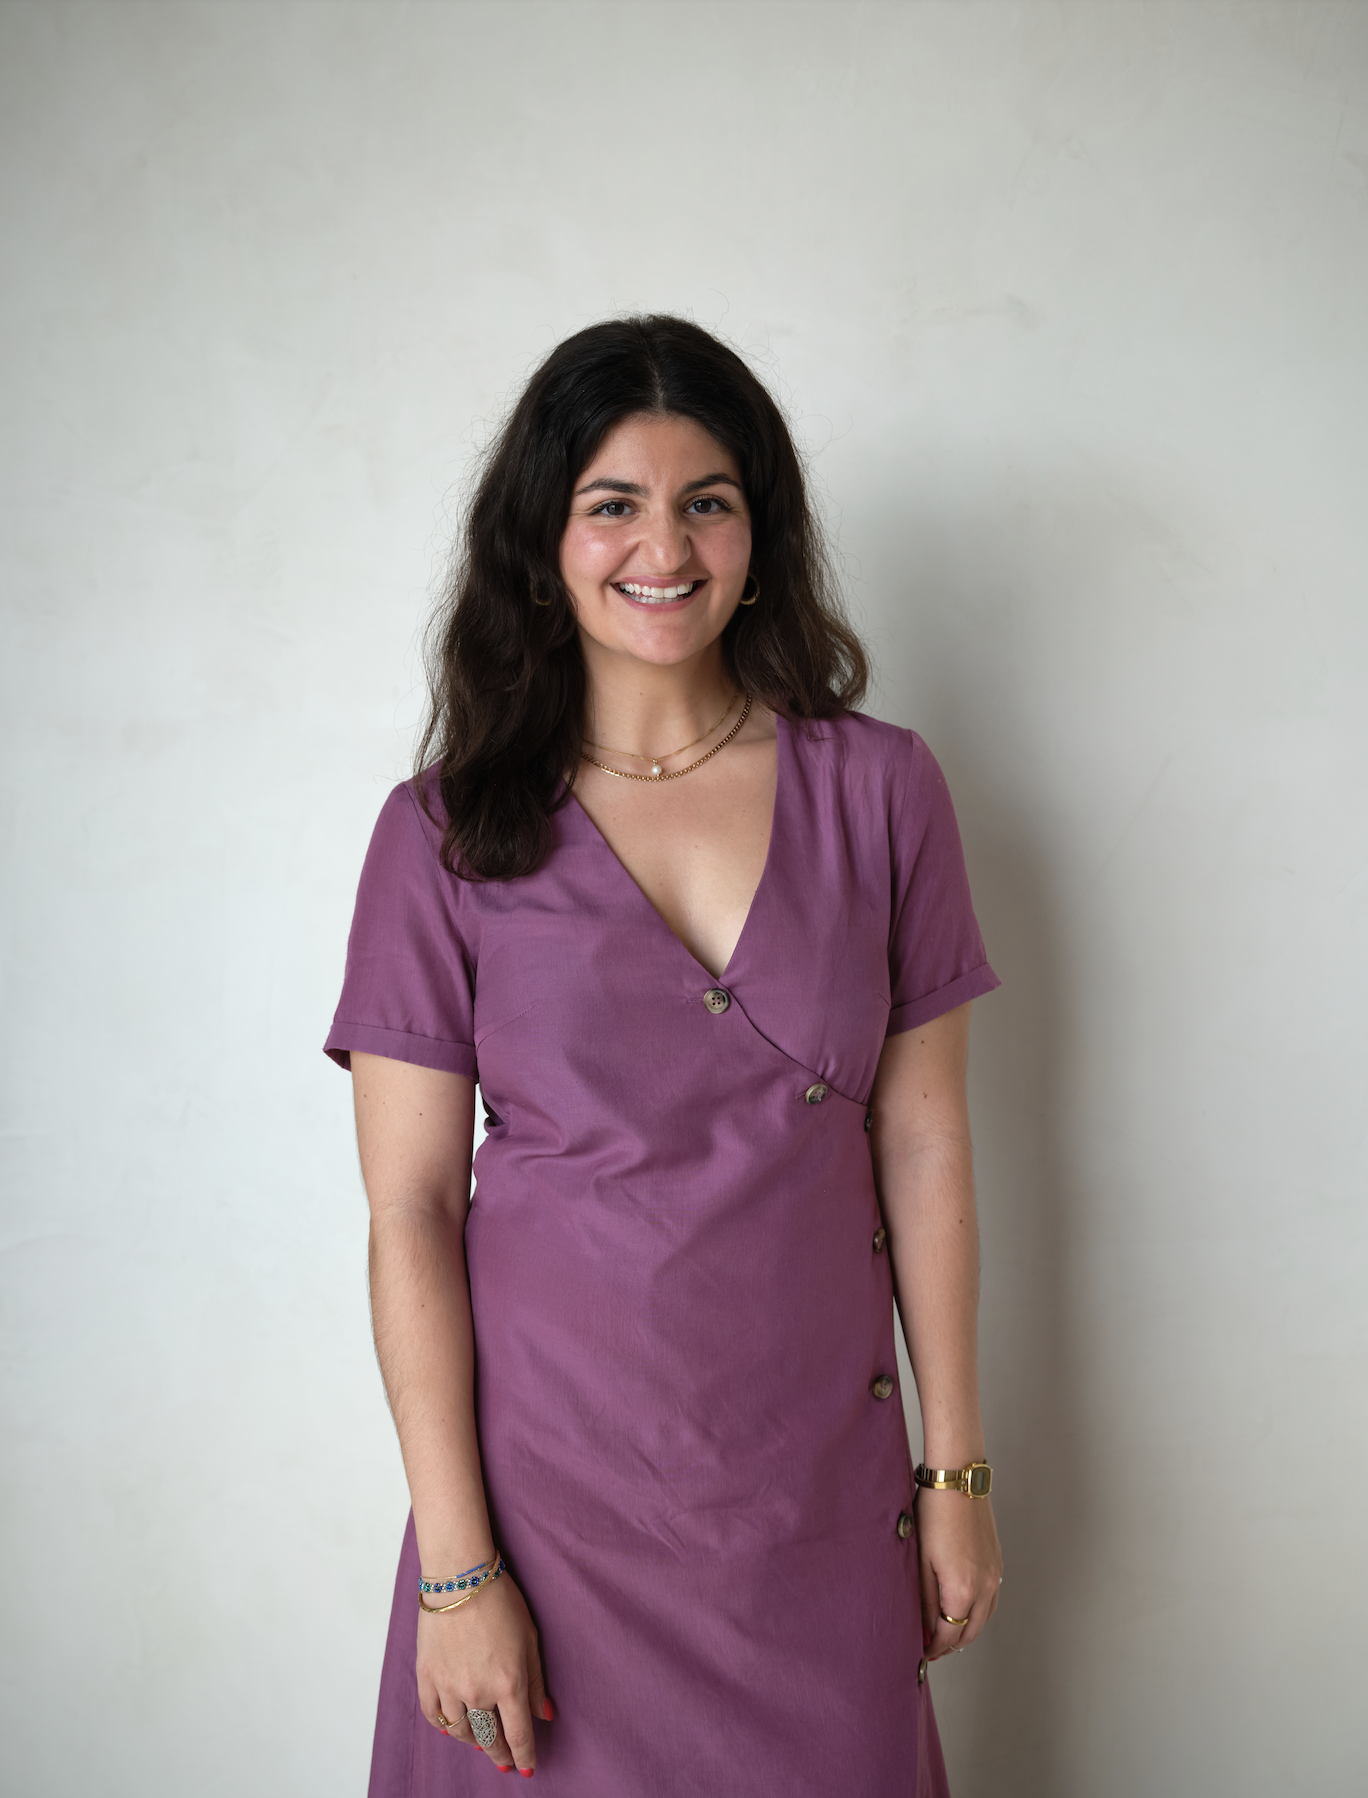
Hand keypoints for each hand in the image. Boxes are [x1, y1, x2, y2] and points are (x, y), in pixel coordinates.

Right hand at [416, 1572, 551, 1773]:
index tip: (528, 1767)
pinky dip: (444, 1726)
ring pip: (461, 1731)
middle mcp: (478, 1691)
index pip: (518, 1734)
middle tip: (506, 1763)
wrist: (460, 1576)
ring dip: (473, 1742)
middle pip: (489, 1739)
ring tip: (482, 1744)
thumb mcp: (529, 1637)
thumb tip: (543, 1715)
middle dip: (500, 1755)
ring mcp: (448, 1686)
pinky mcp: (427, 1676)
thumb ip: (535, 1680)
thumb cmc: (500, 1600)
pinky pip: (434, 1715)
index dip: (524, 1755)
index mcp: (508, 1683)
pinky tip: (453, 1728)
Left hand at [915, 1487, 1002, 1661]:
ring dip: (965, 1629)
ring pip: (984, 1618)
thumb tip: (925, 1628)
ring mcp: (995, 1574)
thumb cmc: (934, 1513)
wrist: (958, 1480)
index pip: (949, 1635)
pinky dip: (977, 1611)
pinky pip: (991, 1600)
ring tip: (943, 1629)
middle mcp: (985, 1587)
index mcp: (963, 1590)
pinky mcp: (997, 1562)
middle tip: (930, 1646)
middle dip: (950, 1644)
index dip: (933, 1648)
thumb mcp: (920, 1560)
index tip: (921, 1650)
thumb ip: (925, 1600)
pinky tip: (961, 1606)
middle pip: (970, 1633)